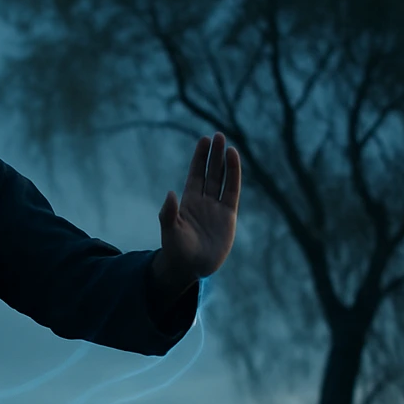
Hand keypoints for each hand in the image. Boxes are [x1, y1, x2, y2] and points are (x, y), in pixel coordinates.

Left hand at [159, 132, 240, 279]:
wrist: (191, 268)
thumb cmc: (176, 251)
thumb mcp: (170, 232)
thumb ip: (169, 214)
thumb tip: (170, 193)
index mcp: (188, 201)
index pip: (195, 174)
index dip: (199, 158)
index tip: (204, 140)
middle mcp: (203, 201)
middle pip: (210, 172)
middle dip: (213, 155)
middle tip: (217, 135)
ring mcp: (217, 207)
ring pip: (222, 180)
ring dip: (224, 162)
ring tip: (227, 144)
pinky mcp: (228, 216)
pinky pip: (232, 192)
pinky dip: (234, 177)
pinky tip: (235, 162)